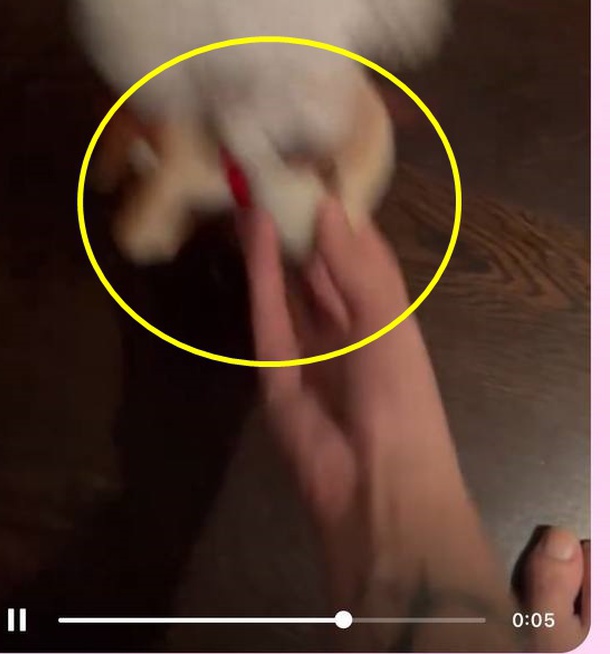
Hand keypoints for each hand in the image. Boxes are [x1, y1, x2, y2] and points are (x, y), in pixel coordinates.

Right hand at [239, 197, 458, 606]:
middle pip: (321, 265)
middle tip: (276, 172)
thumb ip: (353, 264)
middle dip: (301, 223)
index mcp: (386, 316)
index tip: (318, 168)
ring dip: (275, 240)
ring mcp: (310, 347)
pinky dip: (260, 272)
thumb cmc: (401, 396)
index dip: (341, 214)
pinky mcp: (274, 367)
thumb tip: (326, 206)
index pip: (362, 252)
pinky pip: (268, 311)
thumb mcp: (386, 321)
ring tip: (255, 189)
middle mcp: (349, 326)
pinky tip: (253, 232)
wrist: (376, 485)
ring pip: (290, 282)